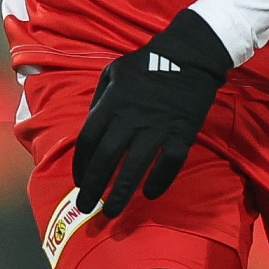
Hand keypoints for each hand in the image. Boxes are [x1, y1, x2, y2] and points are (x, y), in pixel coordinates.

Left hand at [73, 10, 232, 218]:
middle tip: (86, 208)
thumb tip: (91, 129)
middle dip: (93, 187)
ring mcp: (156, 127)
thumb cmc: (147, 63)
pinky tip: (151, 194)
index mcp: (111, 103)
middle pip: (105, 159)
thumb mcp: (113, 72)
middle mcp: (129, 118)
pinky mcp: (181, 133)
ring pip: (134, 167)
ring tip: (112, 212)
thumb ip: (99, 101)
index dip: (80, 165)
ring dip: (121, 193)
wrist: (189, 56)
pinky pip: (169, 163)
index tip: (79, 183)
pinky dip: (159, 180)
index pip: (88, 141)